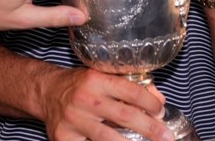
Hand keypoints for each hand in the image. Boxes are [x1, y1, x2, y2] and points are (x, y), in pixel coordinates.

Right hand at [44, 68, 171, 140]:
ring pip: (108, 138)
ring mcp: (73, 120)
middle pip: (124, 116)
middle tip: (167, 137)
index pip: (131, 91)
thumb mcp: (105, 78)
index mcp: (97, 79)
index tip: (161, 112)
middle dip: (150, 128)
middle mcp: (85, 99)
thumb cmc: (82, 86)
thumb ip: (132, 87)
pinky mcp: (64, 138)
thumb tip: (159, 100)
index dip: (151, 103)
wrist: (47, 93)